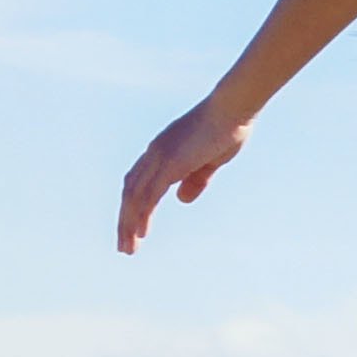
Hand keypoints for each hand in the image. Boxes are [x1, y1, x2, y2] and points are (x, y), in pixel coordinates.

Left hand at [117, 100, 250, 252]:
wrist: (233, 108)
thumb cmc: (227, 128)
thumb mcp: (210, 161)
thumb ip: (195, 180)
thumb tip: (181, 200)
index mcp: (162, 150)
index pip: (138, 182)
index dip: (133, 205)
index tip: (132, 228)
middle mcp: (154, 153)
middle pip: (130, 191)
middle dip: (125, 220)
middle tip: (124, 247)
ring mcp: (159, 157)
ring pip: (135, 197)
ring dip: (128, 224)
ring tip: (128, 248)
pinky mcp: (169, 164)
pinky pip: (149, 195)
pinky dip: (142, 216)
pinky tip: (140, 234)